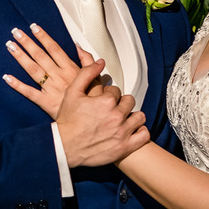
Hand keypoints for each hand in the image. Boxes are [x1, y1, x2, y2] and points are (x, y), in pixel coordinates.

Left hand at [3, 24, 103, 118]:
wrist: (90, 122)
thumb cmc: (92, 100)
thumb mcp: (96, 77)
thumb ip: (87, 60)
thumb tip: (78, 46)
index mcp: (70, 69)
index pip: (54, 49)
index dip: (43, 37)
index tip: (34, 27)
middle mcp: (59, 76)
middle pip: (40, 56)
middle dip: (28, 43)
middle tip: (16, 32)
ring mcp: (51, 89)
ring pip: (33, 70)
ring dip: (21, 57)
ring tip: (10, 46)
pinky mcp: (45, 102)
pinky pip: (29, 93)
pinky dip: (17, 85)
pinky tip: (7, 77)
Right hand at [5, 65, 146, 168]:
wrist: (64, 147)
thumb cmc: (67, 121)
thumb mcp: (72, 92)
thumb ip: (87, 73)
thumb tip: (100, 62)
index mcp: (106, 102)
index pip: (116, 91)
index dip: (109, 95)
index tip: (103, 101)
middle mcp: (116, 116)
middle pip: (129, 102)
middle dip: (121, 104)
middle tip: (112, 110)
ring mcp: (122, 132)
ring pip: (139, 117)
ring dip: (132, 116)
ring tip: (122, 119)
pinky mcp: (124, 147)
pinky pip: (144, 135)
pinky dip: (140, 131)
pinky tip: (130, 130)